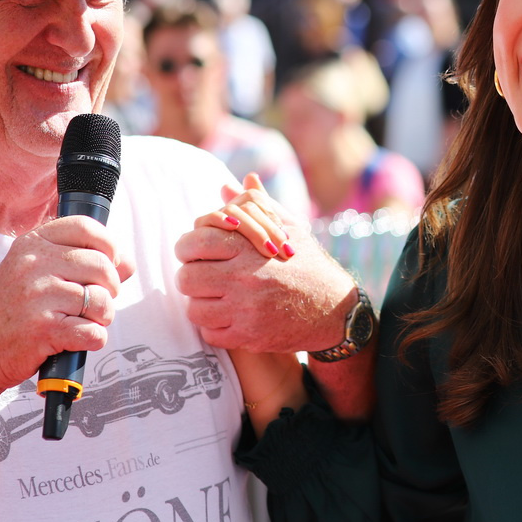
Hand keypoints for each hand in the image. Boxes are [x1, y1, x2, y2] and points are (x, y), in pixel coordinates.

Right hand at [0, 215, 129, 397]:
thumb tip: (128, 264)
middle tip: (94, 302)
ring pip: (102, 300)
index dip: (109, 245)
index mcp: (33, 244)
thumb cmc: (15, 310)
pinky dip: (93, 340)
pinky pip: (93, 332)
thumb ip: (83, 263)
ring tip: (83, 321)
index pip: (86, 227)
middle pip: (102, 266)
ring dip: (102, 317)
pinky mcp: (43, 329)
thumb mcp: (39, 273)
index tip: (110, 263)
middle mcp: (33, 265)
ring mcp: (37, 296)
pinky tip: (75, 339)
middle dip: (110, 288)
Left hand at [175, 174, 357, 354]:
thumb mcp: (288, 227)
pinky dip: (214, 327)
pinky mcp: (249, 336)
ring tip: (217, 297)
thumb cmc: (307, 263)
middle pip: (187, 277)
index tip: (197, 251)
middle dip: (191, 276)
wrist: (334, 308)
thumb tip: (228, 185)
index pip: (196, 241)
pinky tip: (229, 316)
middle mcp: (246, 278)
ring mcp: (246, 310)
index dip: (189, 245)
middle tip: (204, 276)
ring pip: (194, 309)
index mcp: (251, 248)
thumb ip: (255, 205)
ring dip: (201, 303)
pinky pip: (209, 334)